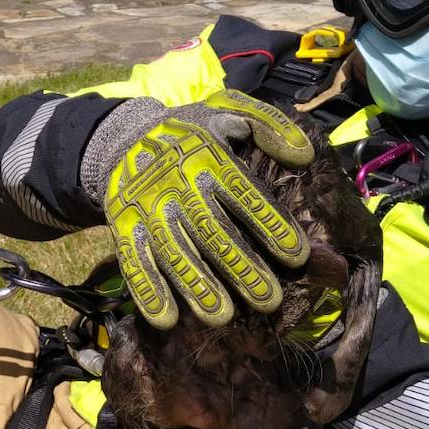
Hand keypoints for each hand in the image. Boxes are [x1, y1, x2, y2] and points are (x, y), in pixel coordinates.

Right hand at [82, 89, 314, 328]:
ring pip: (175, 252)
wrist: (123, 138)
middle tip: (269, 299)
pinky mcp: (124, 228)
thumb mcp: (229, 110)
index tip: (297, 256)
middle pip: (212, 231)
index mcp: (208, 157)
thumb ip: (270, 125)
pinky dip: (148, 290)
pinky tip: (167, 318)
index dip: (270, 224)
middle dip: (241, 267)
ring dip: (197, 286)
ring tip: (222, 316)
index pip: (243, 194)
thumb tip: (304, 154)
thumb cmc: (190, 132)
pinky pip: (134, 261)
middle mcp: (177, 186)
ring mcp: (149, 210)